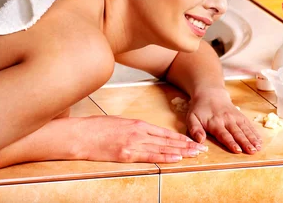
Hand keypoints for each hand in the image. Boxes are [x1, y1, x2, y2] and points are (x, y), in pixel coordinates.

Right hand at [74, 115, 207, 162]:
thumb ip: (132, 129)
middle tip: (202, 149)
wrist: (80, 135)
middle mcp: (138, 132)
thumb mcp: (118, 123)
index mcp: (136, 124)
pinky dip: (165, 157)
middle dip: (186, 145)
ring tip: (195, 154)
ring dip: (181, 151)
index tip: (192, 141)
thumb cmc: (95, 129)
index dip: (180, 138)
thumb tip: (144, 134)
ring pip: (162, 148)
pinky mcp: (126, 153)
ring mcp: (133, 143)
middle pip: (167, 140)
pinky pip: (150, 156)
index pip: (164, 132)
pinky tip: (177, 158)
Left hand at [185, 88, 261, 154]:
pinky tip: (260, 141)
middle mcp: (227, 120)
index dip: (230, 142)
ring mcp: (235, 117)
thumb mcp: (191, 118)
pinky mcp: (241, 116)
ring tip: (258, 148)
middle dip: (245, 142)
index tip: (237, 150)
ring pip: (245, 129)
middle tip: (252, 151)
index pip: (223, 134)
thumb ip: (194, 129)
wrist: (210, 93)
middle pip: (237, 133)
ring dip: (252, 139)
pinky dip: (255, 133)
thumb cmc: (199, 109)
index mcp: (214, 122)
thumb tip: (200, 140)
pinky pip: (249, 125)